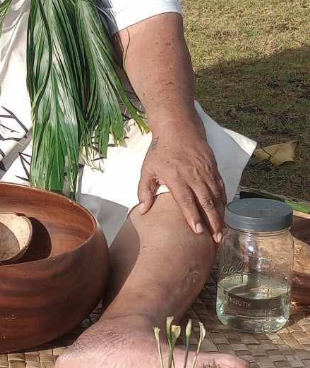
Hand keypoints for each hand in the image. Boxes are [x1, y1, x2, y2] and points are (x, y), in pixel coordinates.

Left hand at [137, 118, 225, 239]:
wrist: (178, 128)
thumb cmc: (160, 152)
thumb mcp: (147, 169)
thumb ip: (144, 190)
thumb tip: (143, 211)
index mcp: (176, 177)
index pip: (186, 201)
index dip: (193, 216)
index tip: (198, 231)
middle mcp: (194, 175)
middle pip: (206, 201)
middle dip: (212, 221)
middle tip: (216, 239)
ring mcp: (206, 171)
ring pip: (216, 196)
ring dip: (220, 215)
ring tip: (222, 231)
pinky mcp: (213, 168)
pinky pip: (221, 187)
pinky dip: (223, 200)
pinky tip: (224, 212)